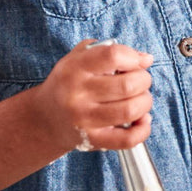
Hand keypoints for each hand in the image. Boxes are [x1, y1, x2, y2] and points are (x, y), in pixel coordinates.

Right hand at [35, 39, 153, 154]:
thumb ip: (111, 51)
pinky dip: (143, 130)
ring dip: (145, 102)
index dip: (132, 57)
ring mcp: (85, 119)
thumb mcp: (80, 58)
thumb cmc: (69, 83)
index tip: (134, 62)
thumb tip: (146, 59)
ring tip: (139, 99)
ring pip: (131, 110)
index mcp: (75, 68)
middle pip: (128, 84)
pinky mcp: (93, 139)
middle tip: (140, 81)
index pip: (113, 55)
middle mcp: (77, 94)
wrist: (45, 118)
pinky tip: (141, 120)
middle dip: (144, 80)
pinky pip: (127, 139)